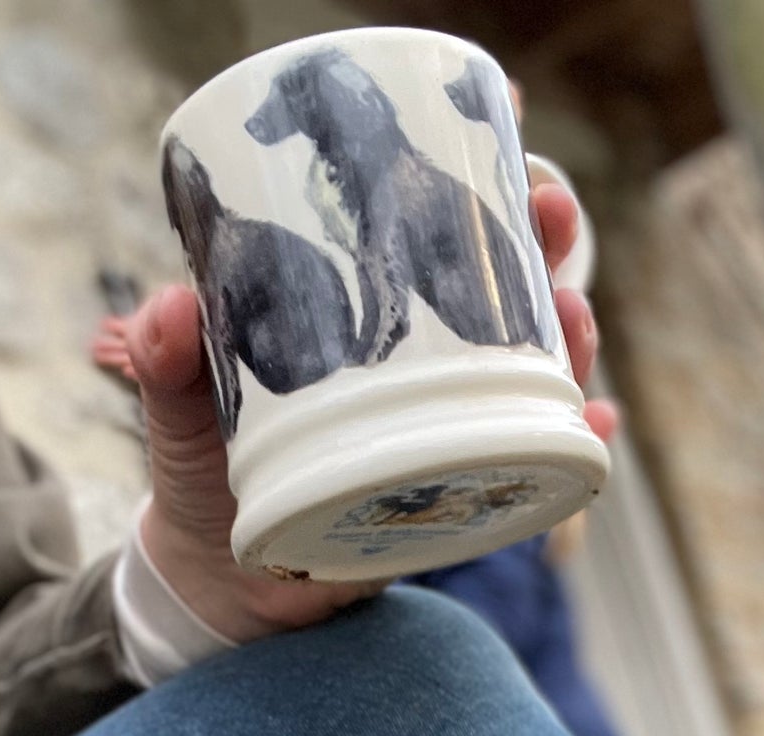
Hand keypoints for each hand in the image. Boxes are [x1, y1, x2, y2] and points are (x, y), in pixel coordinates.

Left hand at [96, 181, 615, 644]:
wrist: (225, 583)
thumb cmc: (203, 475)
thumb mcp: (177, 407)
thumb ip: (166, 359)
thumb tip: (172, 312)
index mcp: (356, 310)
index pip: (423, 222)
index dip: (473, 172)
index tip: (509, 124)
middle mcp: (415, 359)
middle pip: (499, 284)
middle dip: (543, 241)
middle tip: (552, 216)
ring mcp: (444, 424)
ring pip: (529, 366)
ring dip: (569, 338)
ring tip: (577, 324)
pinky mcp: (458, 491)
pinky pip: (528, 462)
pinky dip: (571, 444)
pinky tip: (597, 423)